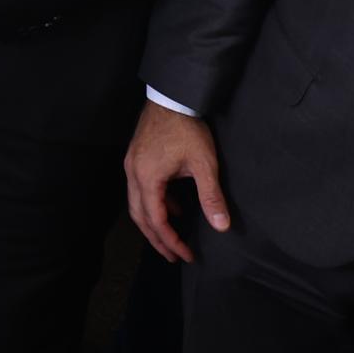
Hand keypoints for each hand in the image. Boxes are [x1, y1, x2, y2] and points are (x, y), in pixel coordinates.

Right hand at [124, 103, 229, 263]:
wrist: (171, 97)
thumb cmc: (186, 128)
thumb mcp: (204, 164)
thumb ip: (211, 197)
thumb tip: (221, 226)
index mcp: (147, 178)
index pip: (156, 220)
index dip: (170, 241)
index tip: (186, 255)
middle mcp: (133, 174)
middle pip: (139, 216)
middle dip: (156, 239)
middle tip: (172, 255)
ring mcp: (131, 165)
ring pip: (136, 204)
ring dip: (153, 223)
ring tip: (171, 236)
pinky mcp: (135, 158)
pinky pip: (140, 189)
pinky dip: (154, 204)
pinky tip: (172, 205)